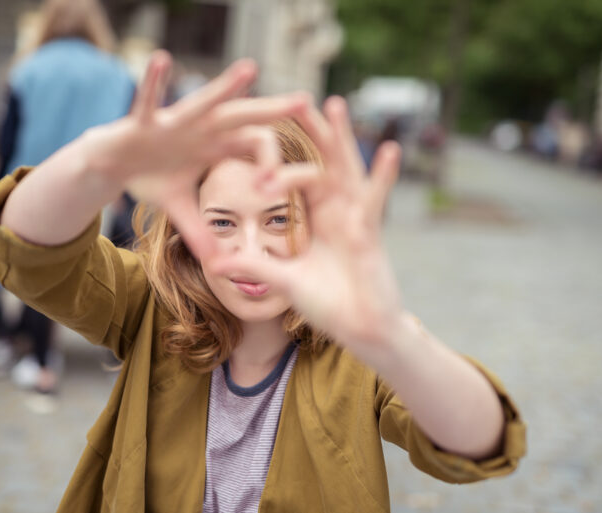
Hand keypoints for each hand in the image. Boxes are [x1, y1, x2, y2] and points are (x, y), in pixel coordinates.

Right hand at [80, 51, 306, 256]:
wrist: (111, 163)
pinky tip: (161, 60)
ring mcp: (174, 122)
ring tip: (250, 69)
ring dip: (225, 88)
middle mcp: (202, 128)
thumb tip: (219, 265)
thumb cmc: (150, 176)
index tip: (272, 187)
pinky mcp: (143, 121)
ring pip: (204, 102)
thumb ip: (200, 232)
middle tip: (305, 101)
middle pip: (243, 117)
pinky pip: (148, 100)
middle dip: (272, 109)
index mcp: (216, 146)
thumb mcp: (179, 208)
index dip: (269, 164)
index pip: (255, 146)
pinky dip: (152, 82)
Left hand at [210, 97, 402, 363]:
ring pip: (347, 169)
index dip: (278, 157)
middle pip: (322, 160)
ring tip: (333, 103)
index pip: (296, 175)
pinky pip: (376, 201)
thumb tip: (212, 264)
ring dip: (341, 137)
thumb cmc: (329, 305)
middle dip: (310, 130)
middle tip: (294, 98)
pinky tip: (388, 150)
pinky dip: (383, 176)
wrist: (361, 331)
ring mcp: (355, 218)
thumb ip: (253, 267)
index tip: (253, 137)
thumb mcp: (284, 281)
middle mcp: (337, 210)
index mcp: (317, 216)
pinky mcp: (369, 234)